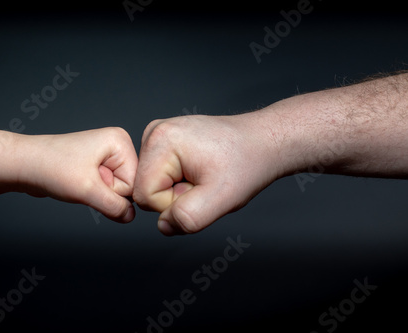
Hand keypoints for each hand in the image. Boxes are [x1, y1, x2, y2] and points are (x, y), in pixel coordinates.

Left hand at [16, 127, 136, 222]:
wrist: (22, 165)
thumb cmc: (51, 167)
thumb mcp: (88, 190)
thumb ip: (115, 206)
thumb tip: (131, 217)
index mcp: (120, 141)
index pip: (135, 182)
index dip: (114, 191)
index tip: (91, 182)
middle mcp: (116, 146)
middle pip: (127, 186)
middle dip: (105, 192)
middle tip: (82, 182)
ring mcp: (106, 156)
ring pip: (116, 191)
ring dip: (97, 194)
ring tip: (78, 181)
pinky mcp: (96, 167)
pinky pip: (104, 190)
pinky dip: (91, 194)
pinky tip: (76, 183)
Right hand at [133, 113, 284, 234]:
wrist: (262, 141)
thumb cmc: (246, 163)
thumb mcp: (221, 198)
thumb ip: (188, 217)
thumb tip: (163, 225)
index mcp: (160, 140)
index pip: (145, 196)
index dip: (173, 203)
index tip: (200, 188)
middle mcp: (154, 132)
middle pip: (145, 189)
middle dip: (175, 196)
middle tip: (205, 182)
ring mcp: (158, 134)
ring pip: (152, 184)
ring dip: (178, 189)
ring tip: (204, 175)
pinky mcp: (165, 141)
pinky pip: (160, 176)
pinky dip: (179, 180)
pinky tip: (200, 170)